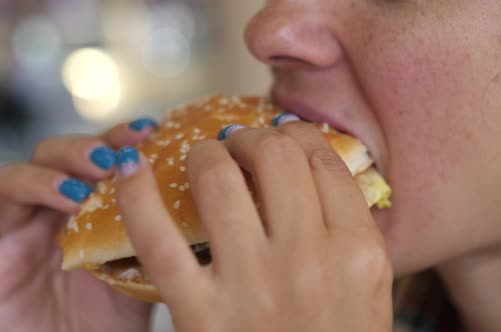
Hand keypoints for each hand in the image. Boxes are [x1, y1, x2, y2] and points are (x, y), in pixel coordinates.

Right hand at [0, 118, 158, 331]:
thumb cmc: (119, 317)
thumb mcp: (146, 266)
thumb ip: (158, 230)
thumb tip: (199, 195)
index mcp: (88, 207)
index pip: (95, 155)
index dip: (115, 136)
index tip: (146, 130)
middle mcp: (51, 214)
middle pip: (48, 157)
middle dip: (76, 151)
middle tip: (108, 162)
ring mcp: (18, 239)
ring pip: (10, 183)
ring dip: (40, 179)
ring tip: (74, 194)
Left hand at [116, 120, 392, 330]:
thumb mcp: (369, 288)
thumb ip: (350, 227)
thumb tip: (312, 163)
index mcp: (360, 252)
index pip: (324, 160)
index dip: (297, 135)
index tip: (281, 138)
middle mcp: (311, 260)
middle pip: (276, 155)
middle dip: (253, 138)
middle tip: (240, 146)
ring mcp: (253, 284)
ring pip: (219, 178)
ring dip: (205, 154)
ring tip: (204, 159)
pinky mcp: (201, 312)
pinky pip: (158, 237)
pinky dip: (137, 194)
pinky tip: (132, 167)